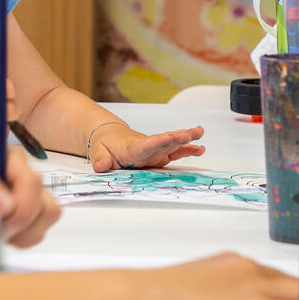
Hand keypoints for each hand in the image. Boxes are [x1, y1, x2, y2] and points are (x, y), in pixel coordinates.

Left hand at [0, 141, 59, 247]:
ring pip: (48, 214)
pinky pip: (40, 229)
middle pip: (43, 200)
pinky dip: (22, 239)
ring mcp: (23, 193)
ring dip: (24, 232)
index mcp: (3, 155)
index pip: (31, 180)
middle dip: (19, 223)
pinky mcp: (25, 212)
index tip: (0, 222)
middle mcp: (18, 171)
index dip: (22, 206)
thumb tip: (8, 203)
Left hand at [90, 123, 205, 172]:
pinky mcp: (160, 154)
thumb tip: (101, 166)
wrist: (110, 136)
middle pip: (163, 141)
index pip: (146, 146)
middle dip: (175, 138)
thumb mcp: (98, 152)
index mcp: (132, 149)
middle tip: (188, 134)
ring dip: (186, 139)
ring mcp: (156, 150)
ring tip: (200, 133)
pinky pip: (175, 151)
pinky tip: (200, 148)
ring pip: (173, 143)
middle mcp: (148, 147)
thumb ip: (101, 159)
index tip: (167, 138)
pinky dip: (188, 149)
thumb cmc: (105, 145)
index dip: (157, 143)